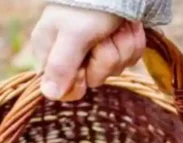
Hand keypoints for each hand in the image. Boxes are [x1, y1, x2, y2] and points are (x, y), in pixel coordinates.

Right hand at [29, 5, 146, 100]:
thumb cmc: (89, 6)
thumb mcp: (73, 35)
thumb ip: (61, 65)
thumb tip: (49, 95)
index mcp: (51, 52)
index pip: (65, 90)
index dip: (80, 82)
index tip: (85, 67)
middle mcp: (72, 54)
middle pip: (96, 79)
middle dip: (107, 57)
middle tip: (104, 36)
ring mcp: (97, 51)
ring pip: (117, 68)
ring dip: (122, 46)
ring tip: (116, 27)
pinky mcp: (117, 45)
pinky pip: (130, 57)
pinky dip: (133, 41)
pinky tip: (127, 26)